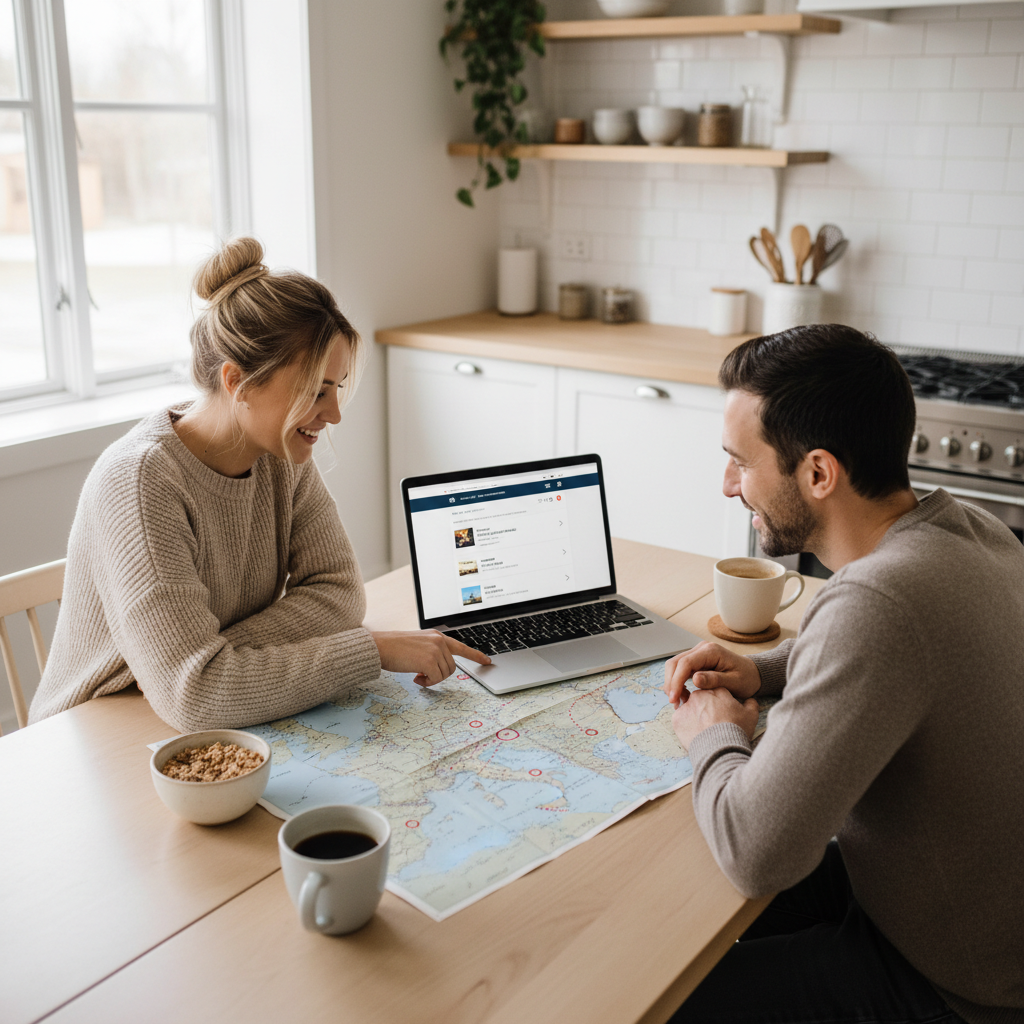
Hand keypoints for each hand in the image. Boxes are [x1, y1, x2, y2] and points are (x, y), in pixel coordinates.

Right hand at [370, 630, 490, 686]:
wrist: (380, 646)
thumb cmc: (394, 648)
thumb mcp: (418, 644)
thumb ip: (432, 651)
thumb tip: (440, 668)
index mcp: (437, 636)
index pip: (461, 646)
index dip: (475, 655)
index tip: (488, 661)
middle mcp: (439, 641)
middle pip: (451, 667)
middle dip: (438, 674)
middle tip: (422, 674)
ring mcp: (435, 650)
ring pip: (445, 674)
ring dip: (432, 679)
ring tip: (417, 674)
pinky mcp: (429, 661)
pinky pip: (436, 679)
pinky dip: (427, 683)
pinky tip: (416, 678)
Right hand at [663, 641, 760, 707]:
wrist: (752, 674)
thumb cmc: (746, 678)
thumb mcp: (734, 682)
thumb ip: (715, 680)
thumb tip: (694, 679)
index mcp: (711, 651)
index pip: (685, 663)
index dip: (676, 681)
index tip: (674, 698)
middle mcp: (701, 649)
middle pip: (675, 663)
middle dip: (670, 683)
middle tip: (673, 702)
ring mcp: (697, 653)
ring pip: (675, 666)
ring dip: (672, 684)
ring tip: (678, 701)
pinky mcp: (695, 661)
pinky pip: (680, 670)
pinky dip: (677, 683)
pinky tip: (683, 696)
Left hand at [672, 687, 758, 750]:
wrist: (720, 748)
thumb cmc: (736, 730)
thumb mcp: (751, 716)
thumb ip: (751, 704)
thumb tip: (750, 700)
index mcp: (718, 690)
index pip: (716, 691)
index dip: (719, 702)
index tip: (722, 713)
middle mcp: (700, 694)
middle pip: (701, 697)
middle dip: (705, 707)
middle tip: (712, 722)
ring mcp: (687, 706)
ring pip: (688, 707)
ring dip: (694, 715)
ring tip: (703, 729)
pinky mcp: (677, 719)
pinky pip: (679, 719)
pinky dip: (685, 725)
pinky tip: (694, 734)